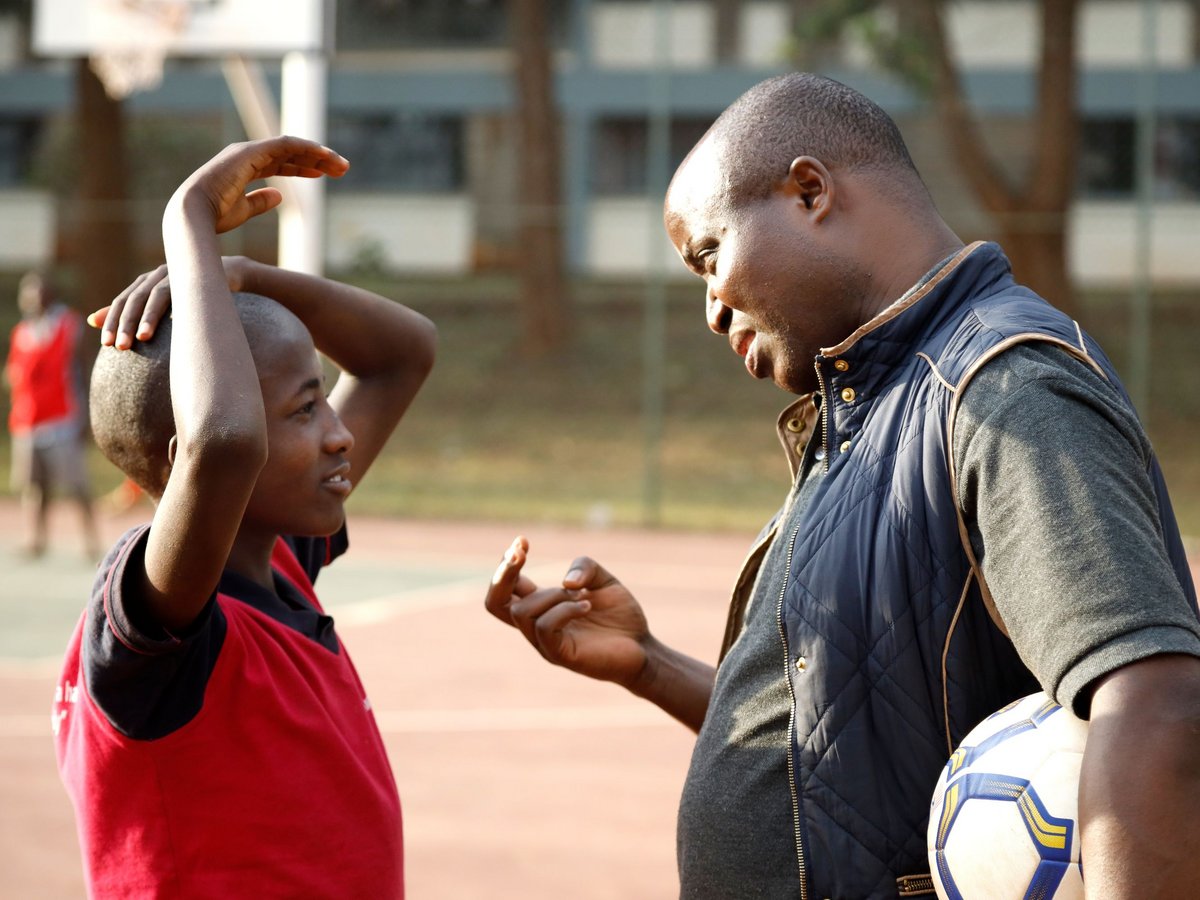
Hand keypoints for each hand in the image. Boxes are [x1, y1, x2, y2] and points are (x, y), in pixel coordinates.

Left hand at [88, 256, 257, 349]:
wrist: (231, 273)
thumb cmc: (195, 296)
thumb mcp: (164, 304)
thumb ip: (132, 312)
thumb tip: (90, 320)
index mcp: (148, 282)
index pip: (123, 301)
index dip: (112, 320)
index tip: (105, 344)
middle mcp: (159, 275)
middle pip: (134, 298)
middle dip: (124, 322)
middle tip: (118, 347)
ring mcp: (178, 274)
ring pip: (155, 295)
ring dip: (146, 317)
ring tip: (140, 339)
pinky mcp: (197, 277)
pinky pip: (181, 293)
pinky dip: (174, 309)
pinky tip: (170, 325)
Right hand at [169, 136, 347, 234]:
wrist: (193, 214)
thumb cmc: (213, 218)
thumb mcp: (242, 211)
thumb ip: (260, 202)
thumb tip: (279, 197)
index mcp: (244, 168)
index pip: (280, 163)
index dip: (302, 167)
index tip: (323, 174)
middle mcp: (247, 155)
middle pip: (289, 153)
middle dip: (316, 159)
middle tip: (342, 168)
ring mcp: (249, 151)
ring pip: (292, 146)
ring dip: (318, 153)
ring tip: (342, 165)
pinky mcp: (252, 152)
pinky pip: (286, 145)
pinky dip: (307, 148)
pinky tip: (325, 156)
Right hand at [485, 537, 650, 687]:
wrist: (643, 648)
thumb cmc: (619, 616)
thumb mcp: (603, 580)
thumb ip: (584, 568)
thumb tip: (566, 582)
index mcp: (541, 607)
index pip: (505, 588)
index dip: (507, 564)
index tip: (523, 541)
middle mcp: (536, 625)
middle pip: (495, 603)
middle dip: (504, 574)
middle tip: (520, 553)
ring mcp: (545, 643)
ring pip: (523, 612)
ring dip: (551, 595)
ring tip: (582, 596)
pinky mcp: (560, 655)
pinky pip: (545, 628)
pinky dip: (564, 610)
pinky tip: (587, 605)